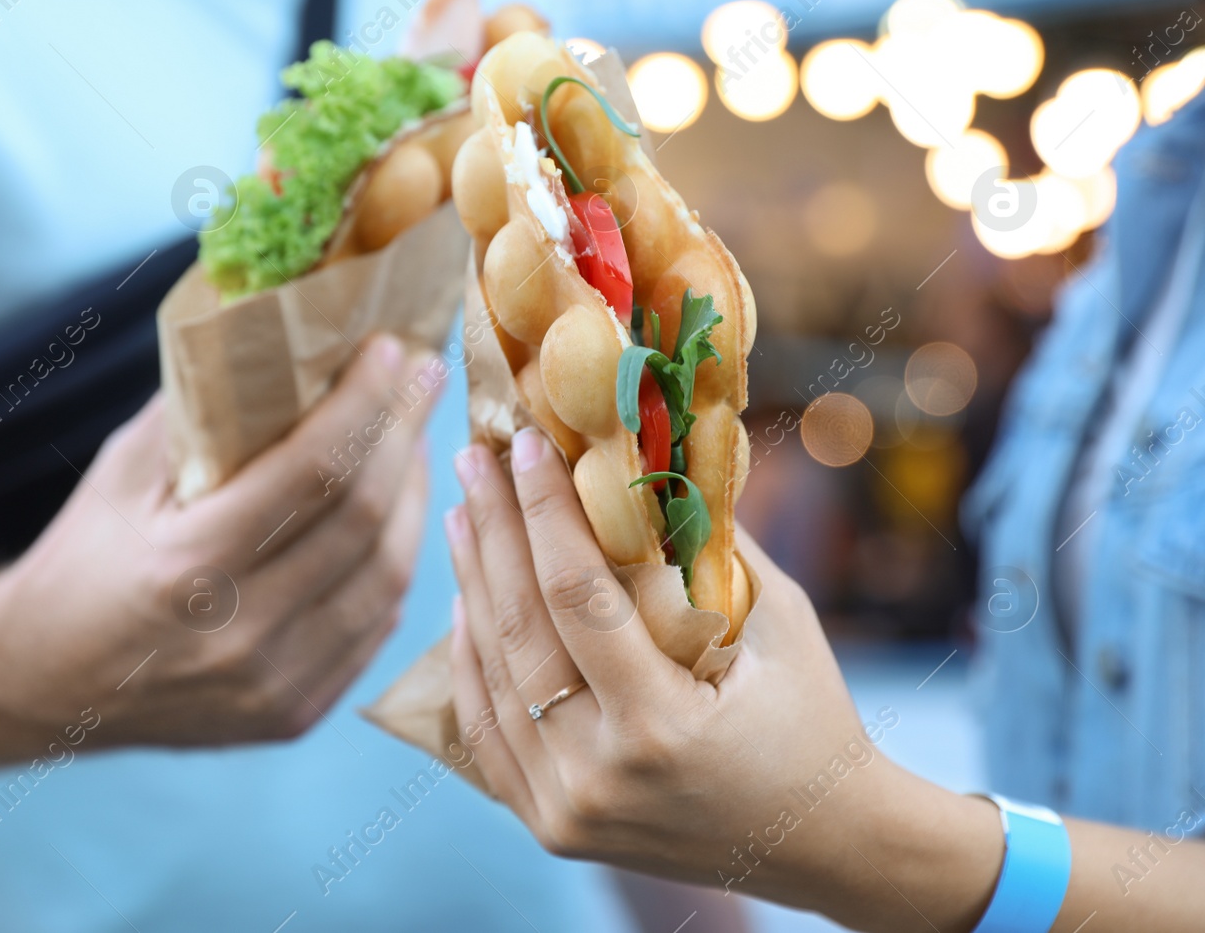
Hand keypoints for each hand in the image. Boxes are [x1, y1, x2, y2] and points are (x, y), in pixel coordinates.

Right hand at [0, 333, 442, 746]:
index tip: (395, 350)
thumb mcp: (124, 471)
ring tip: (415, 442)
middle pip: (363, 520)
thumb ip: (205, 406)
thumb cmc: (83, 558)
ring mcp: (273, 685)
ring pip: (387, 576)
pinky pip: (375, 626)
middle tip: (424, 381)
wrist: (39, 685)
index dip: (365, 403)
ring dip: (414, 498)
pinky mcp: (293, 714)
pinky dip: (394, 561)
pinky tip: (396, 515)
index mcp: (186, 566)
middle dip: (405, 437)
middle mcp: (238, 634)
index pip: (313, 472)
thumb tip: (283, 331)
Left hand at [445, 428, 1002, 932]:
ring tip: (464, 512)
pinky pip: (488, 730)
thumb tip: (651, 453)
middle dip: (493, 530)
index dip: (544, 510)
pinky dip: (471, 659)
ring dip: (472, 584)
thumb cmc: (813, 720)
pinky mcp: (548, 824)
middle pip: (520, 629)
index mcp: (661, 728)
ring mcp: (564, 810)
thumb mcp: (780, 624)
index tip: (524, 442)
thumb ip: (711, 543)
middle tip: (474, 456)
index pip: (576, 596)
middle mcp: (598, 776)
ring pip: (494, 676)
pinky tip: (465, 597)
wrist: (823, 845)